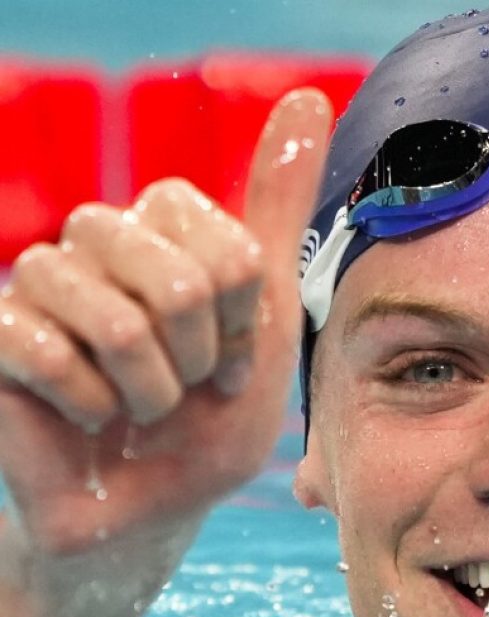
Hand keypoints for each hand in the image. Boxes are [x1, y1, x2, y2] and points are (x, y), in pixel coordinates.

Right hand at [0, 89, 331, 555]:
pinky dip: (90, 404)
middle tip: (190, 388)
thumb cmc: (211, 420)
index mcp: (167, 229)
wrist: (154, 508)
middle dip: (201, 357)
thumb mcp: (266, 320)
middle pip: (173, 273)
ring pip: (111, 314)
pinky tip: (90, 419)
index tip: (237, 361)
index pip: (224, 243)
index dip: (242, 321)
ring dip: (149, 388)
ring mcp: (40, 281)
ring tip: (143, 409)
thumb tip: (307, 95)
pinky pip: (45, 348)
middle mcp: (100, 239)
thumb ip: (276, 210)